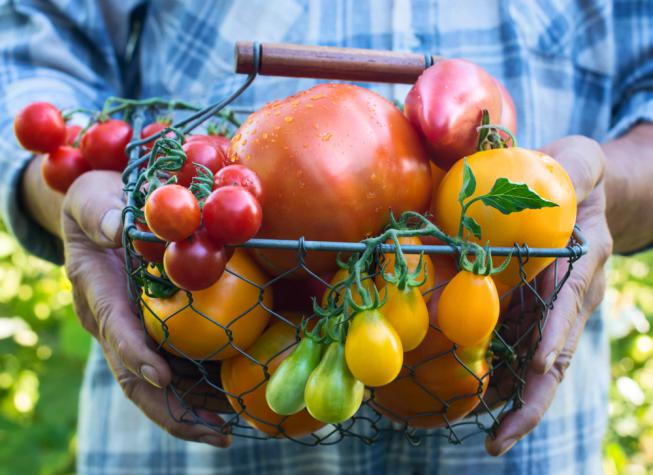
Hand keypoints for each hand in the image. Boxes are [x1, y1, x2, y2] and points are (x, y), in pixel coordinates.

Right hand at [61, 171, 230, 447]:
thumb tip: (120, 228)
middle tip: (218, 432)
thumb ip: (102, 215)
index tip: (160, 375)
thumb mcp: (94, 200)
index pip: (115, 329)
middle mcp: (117, 323)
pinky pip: (184, 362)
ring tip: (240, 423)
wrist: (104, 211)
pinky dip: (208, 381)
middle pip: (139, 377)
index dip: (135, 353)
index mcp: (98, 293)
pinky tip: (241, 390)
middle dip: (175, 410)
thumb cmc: (99, 202)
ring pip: (166, 381)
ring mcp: (140, 331)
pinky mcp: (161, 329)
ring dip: (199, 406)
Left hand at [485, 136, 612, 455]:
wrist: (582, 196)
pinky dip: (497, 379)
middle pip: (554, 358)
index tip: (540, 364)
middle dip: (531, 400)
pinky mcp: (530, 316)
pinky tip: (467, 403)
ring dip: (510, 404)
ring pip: (535, 368)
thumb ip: (565, 166)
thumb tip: (541, 165)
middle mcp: (567, 299)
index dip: (556, 333)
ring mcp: (548, 313)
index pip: (570, 303)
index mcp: (581, 264)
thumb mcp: (575, 161)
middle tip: (500, 439)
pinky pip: (514, 353)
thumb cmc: (574, 176)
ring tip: (483, 440)